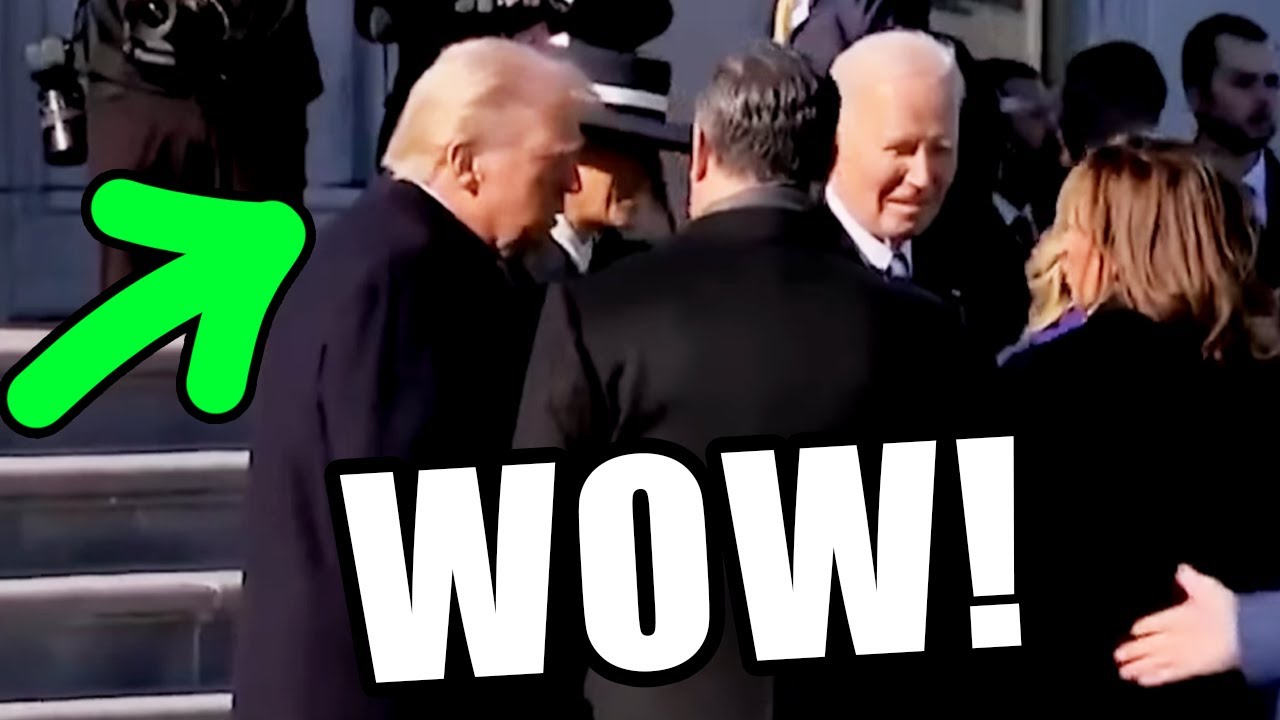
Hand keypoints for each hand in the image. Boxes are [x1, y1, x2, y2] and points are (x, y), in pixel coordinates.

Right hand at [1114, 564, 1239, 686]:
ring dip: (1139, 667)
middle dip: (1133, 651)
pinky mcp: (1188, 669)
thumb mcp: (1205, 588)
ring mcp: (1181, 654)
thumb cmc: (1223, 608)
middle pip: (1149, 646)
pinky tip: (1141, 681)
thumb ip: (1189, 580)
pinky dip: (1154, 678)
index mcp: (1176, 617)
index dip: (1141, 628)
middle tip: (1117, 656)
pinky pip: (1167, 674)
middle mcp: (1176, 637)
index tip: (1132, 631)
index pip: (1152, 624)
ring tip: (1123, 673)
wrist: (1242, 631)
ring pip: (1154, 661)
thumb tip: (1180, 568)